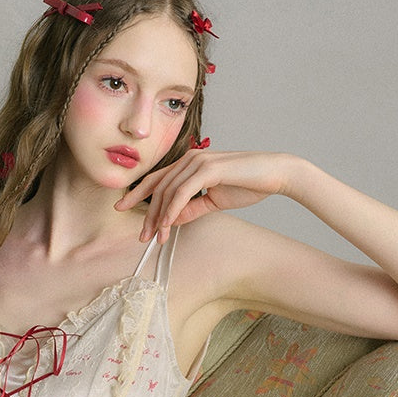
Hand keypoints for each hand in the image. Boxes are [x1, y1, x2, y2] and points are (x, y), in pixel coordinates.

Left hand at [116, 149, 295, 241]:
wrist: (275, 174)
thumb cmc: (247, 185)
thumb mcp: (213, 201)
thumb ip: (191, 209)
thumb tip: (170, 221)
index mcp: (189, 163)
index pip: (157, 179)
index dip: (138, 194)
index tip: (122, 208)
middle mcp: (190, 159)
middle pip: (158, 187)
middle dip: (147, 213)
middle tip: (141, 236)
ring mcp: (198, 162)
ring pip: (168, 192)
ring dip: (159, 217)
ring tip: (155, 238)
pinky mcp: (208, 169)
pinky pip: (182, 193)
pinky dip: (172, 210)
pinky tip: (166, 226)